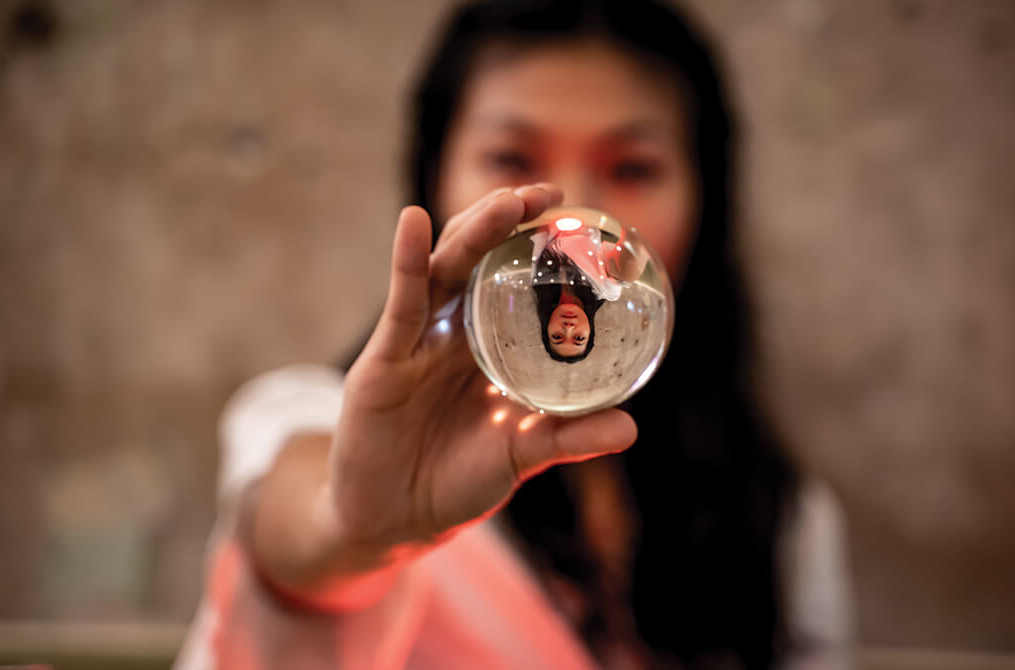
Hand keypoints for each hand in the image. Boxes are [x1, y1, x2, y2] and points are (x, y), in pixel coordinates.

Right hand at [326, 185, 637, 559]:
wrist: (396, 521)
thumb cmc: (458, 480)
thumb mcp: (521, 454)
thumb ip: (569, 438)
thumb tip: (631, 428)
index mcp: (490, 344)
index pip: (517, 279)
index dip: (541, 245)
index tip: (580, 217)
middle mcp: (455, 330)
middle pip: (481, 258)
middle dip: (511, 220)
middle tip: (549, 192)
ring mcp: (418, 339)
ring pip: (445, 268)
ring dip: (473, 230)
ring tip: (506, 202)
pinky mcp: (384, 358)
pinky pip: (401, 303)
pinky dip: (406, 259)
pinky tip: (414, 222)